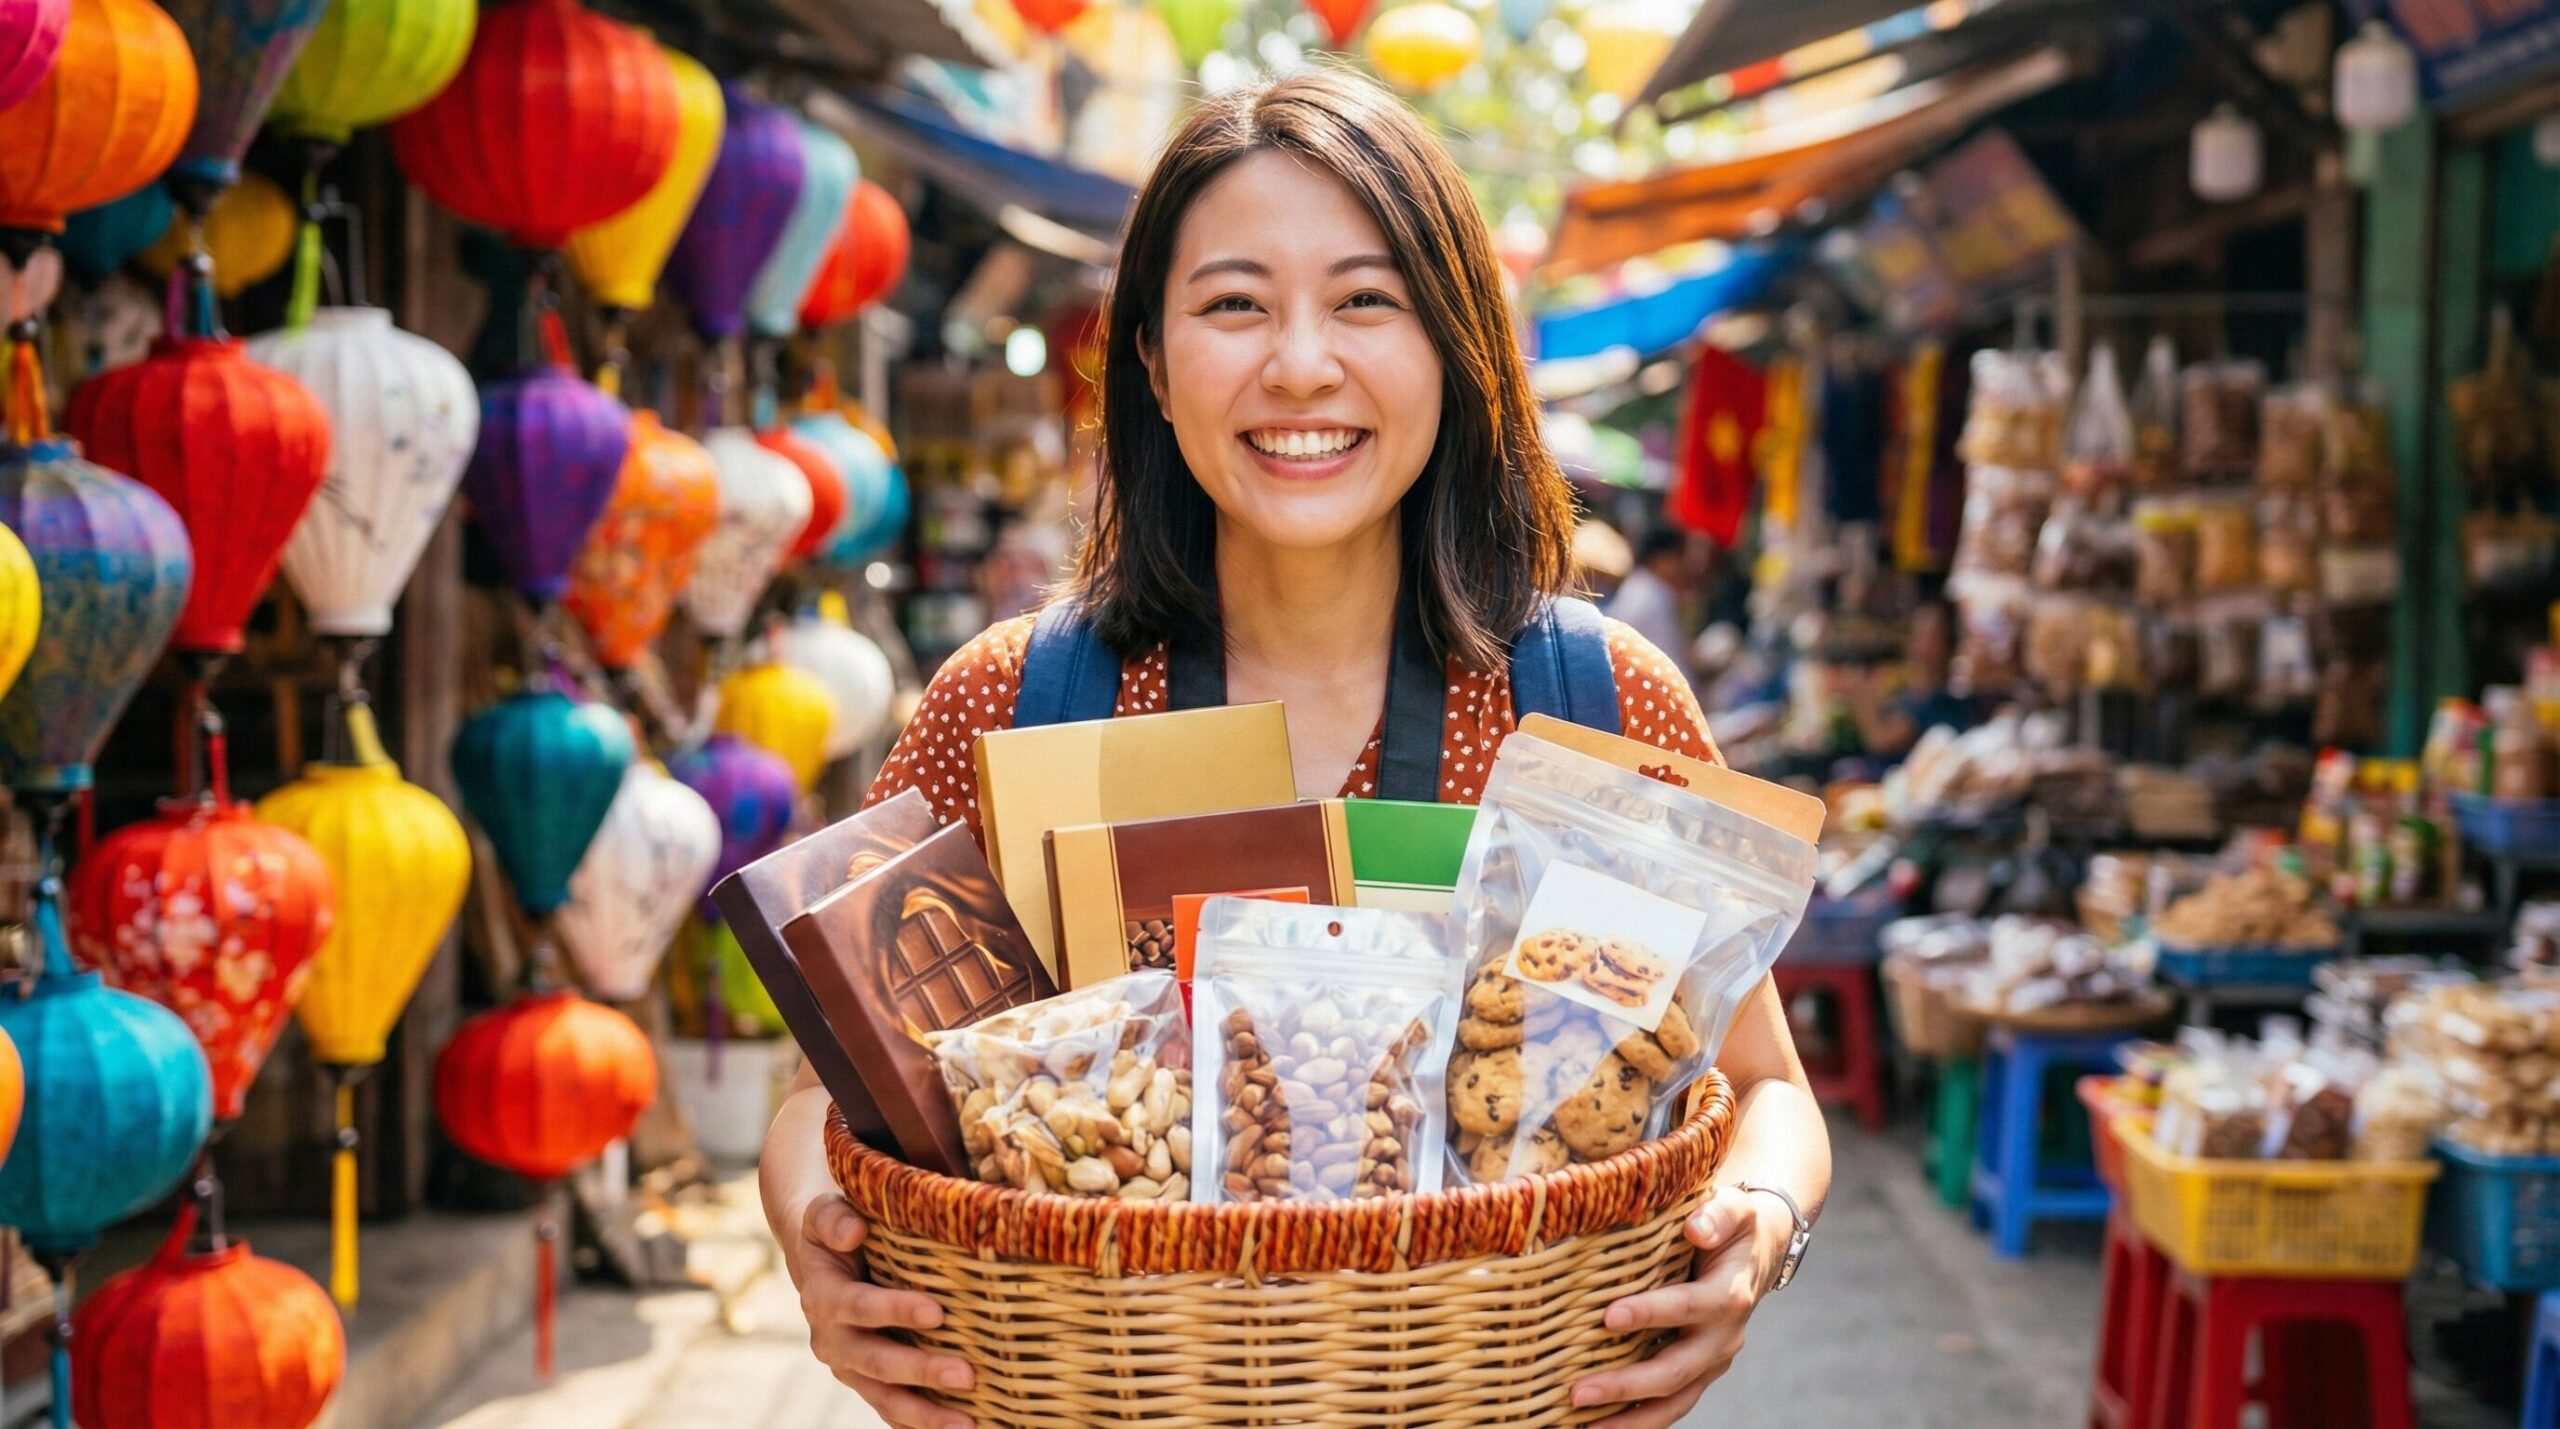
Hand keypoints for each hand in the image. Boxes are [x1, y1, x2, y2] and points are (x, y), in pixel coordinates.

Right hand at [789, 1192, 975, 1428]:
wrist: (821, 1257)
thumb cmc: (837, 1228)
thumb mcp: (824, 1212)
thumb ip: (833, 1218)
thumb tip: (854, 1231)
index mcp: (824, 1297)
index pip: (859, 1306)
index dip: (895, 1310)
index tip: (937, 1312)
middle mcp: (833, 1340)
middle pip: (876, 1361)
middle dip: (921, 1371)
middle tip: (967, 1375)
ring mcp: (851, 1368)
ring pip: (884, 1398)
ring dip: (925, 1414)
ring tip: (968, 1424)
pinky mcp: (868, 1383)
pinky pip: (893, 1410)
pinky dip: (919, 1425)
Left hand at [1571, 1185, 1790, 1427]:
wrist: (1759, 1252)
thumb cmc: (1735, 1226)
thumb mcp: (1735, 1209)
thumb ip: (1718, 1214)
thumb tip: (1696, 1227)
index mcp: (1729, 1296)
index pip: (1688, 1306)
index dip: (1651, 1313)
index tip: (1608, 1315)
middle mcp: (1722, 1337)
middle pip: (1676, 1370)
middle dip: (1627, 1384)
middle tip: (1579, 1392)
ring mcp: (1711, 1361)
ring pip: (1675, 1401)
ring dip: (1630, 1420)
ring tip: (1585, 1427)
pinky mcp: (1698, 1373)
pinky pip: (1671, 1404)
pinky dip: (1639, 1422)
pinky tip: (1599, 1427)